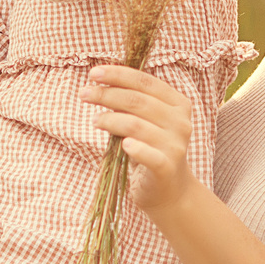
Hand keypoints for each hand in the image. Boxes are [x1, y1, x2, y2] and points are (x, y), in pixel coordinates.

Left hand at [84, 64, 198, 216]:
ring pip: (136, 125)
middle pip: (138, 101)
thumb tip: (100, 82)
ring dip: (110, 120)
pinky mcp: (166, 167)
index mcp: (178, 104)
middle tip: (84, 94)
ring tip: (95, 120)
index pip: (145, 82)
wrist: (170, 190)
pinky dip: (134, 147)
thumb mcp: (147, 121)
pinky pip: (148, 154)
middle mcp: (180, 122)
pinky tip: (122, 144)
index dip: (118, 75)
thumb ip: (133, 102)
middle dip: (107, 94)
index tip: (94, 73)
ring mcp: (175, 145)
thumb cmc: (151, 148)